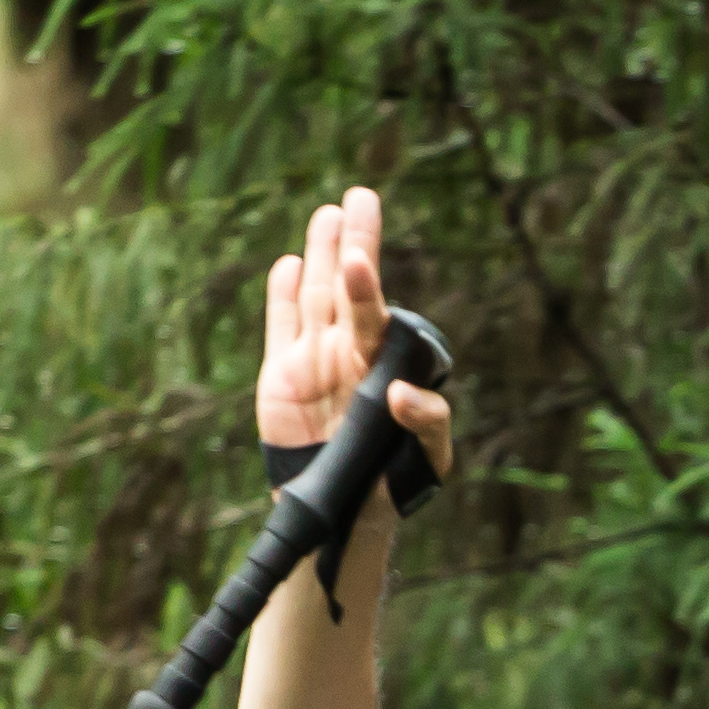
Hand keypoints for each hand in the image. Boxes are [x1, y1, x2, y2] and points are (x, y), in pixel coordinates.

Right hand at [255, 185, 456, 503]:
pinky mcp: (280, 374)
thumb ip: (428, 423)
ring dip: (318, 255)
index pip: (375, 315)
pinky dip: (281, 296)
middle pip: (348, 289)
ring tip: (328, 213)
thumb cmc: (394, 481)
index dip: (367, 287)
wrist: (345, 511)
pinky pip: (281, 326)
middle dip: (354, 242)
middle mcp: (350, 352)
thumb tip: (401, 394)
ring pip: (315, 296)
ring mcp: (314, 358)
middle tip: (360, 197)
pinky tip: (288, 264)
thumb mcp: (428, 458)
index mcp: (384, 364)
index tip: (359, 258)